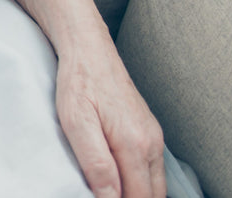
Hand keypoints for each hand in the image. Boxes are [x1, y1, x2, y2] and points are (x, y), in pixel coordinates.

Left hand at [55, 47, 164, 197]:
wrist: (88, 48)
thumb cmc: (79, 81)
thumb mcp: (76, 121)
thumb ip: (96, 163)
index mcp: (135, 144)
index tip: (99, 197)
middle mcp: (151, 143)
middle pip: (152, 195)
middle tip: (102, 194)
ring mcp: (154, 136)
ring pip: (155, 184)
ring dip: (137, 192)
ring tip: (110, 188)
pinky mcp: (149, 131)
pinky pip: (152, 168)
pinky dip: (140, 180)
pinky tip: (120, 176)